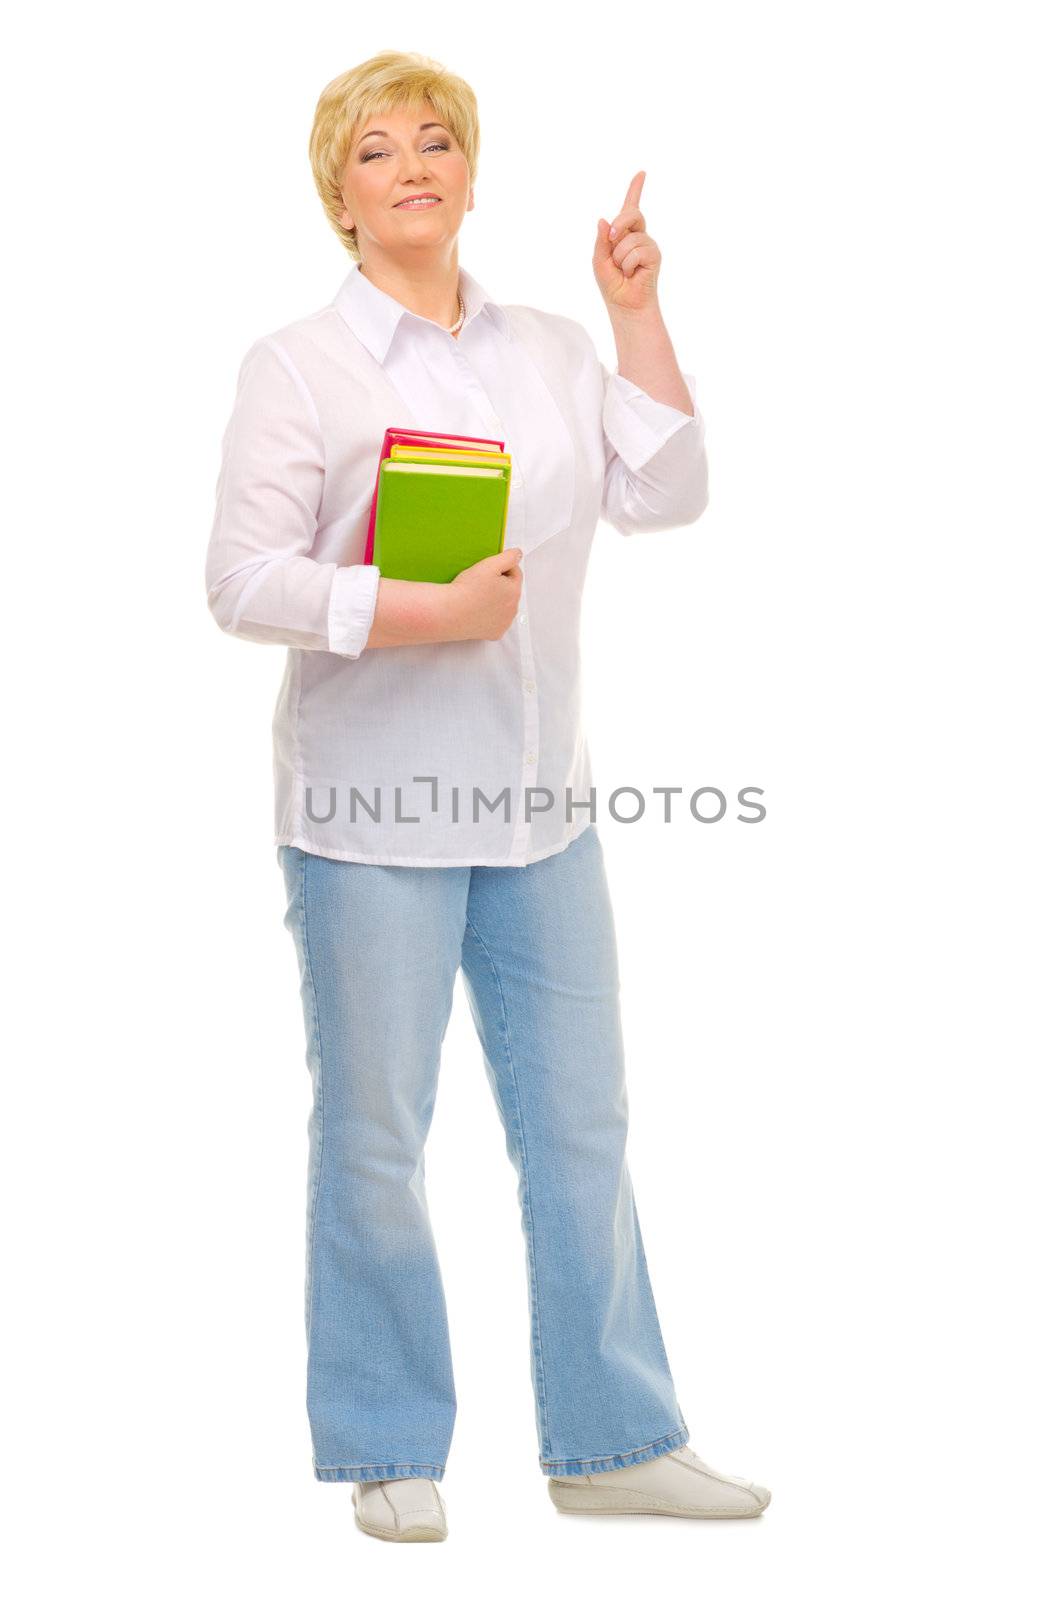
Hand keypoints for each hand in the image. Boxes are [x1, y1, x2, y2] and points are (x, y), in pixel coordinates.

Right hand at [446, 547, 522, 640]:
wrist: (450, 612)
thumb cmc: (467, 590)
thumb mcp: (489, 565)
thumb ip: (508, 557)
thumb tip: (518, 555)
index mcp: (514, 591)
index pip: (515, 573)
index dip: (501, 568)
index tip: (487, 571)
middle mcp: (513, 609)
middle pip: (510, 590)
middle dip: (499, 585)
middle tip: (480, 584)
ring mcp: (504, 623)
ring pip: (503, 606)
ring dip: (495, 600)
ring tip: (477, 597)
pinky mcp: (494, 634)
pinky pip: (496, 621)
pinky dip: (489, 616)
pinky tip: (478, 610)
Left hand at [593, 171, 661, 317]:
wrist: (625, 305)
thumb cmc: (612, 284)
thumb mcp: (599, 260)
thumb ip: (601, 240)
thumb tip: (604, 219)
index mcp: (624, 234)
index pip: (630, 208)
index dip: (635, 189)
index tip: (642, 173)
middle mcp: (638, 235)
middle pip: (631, 213)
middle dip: (619, 224)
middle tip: (612, 241)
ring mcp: (648, 244)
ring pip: (630, 239)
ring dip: (620, 258)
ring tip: (624, 271)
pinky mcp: (655, 255)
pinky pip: (637, 252)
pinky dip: (629, 265)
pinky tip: (632, 274)